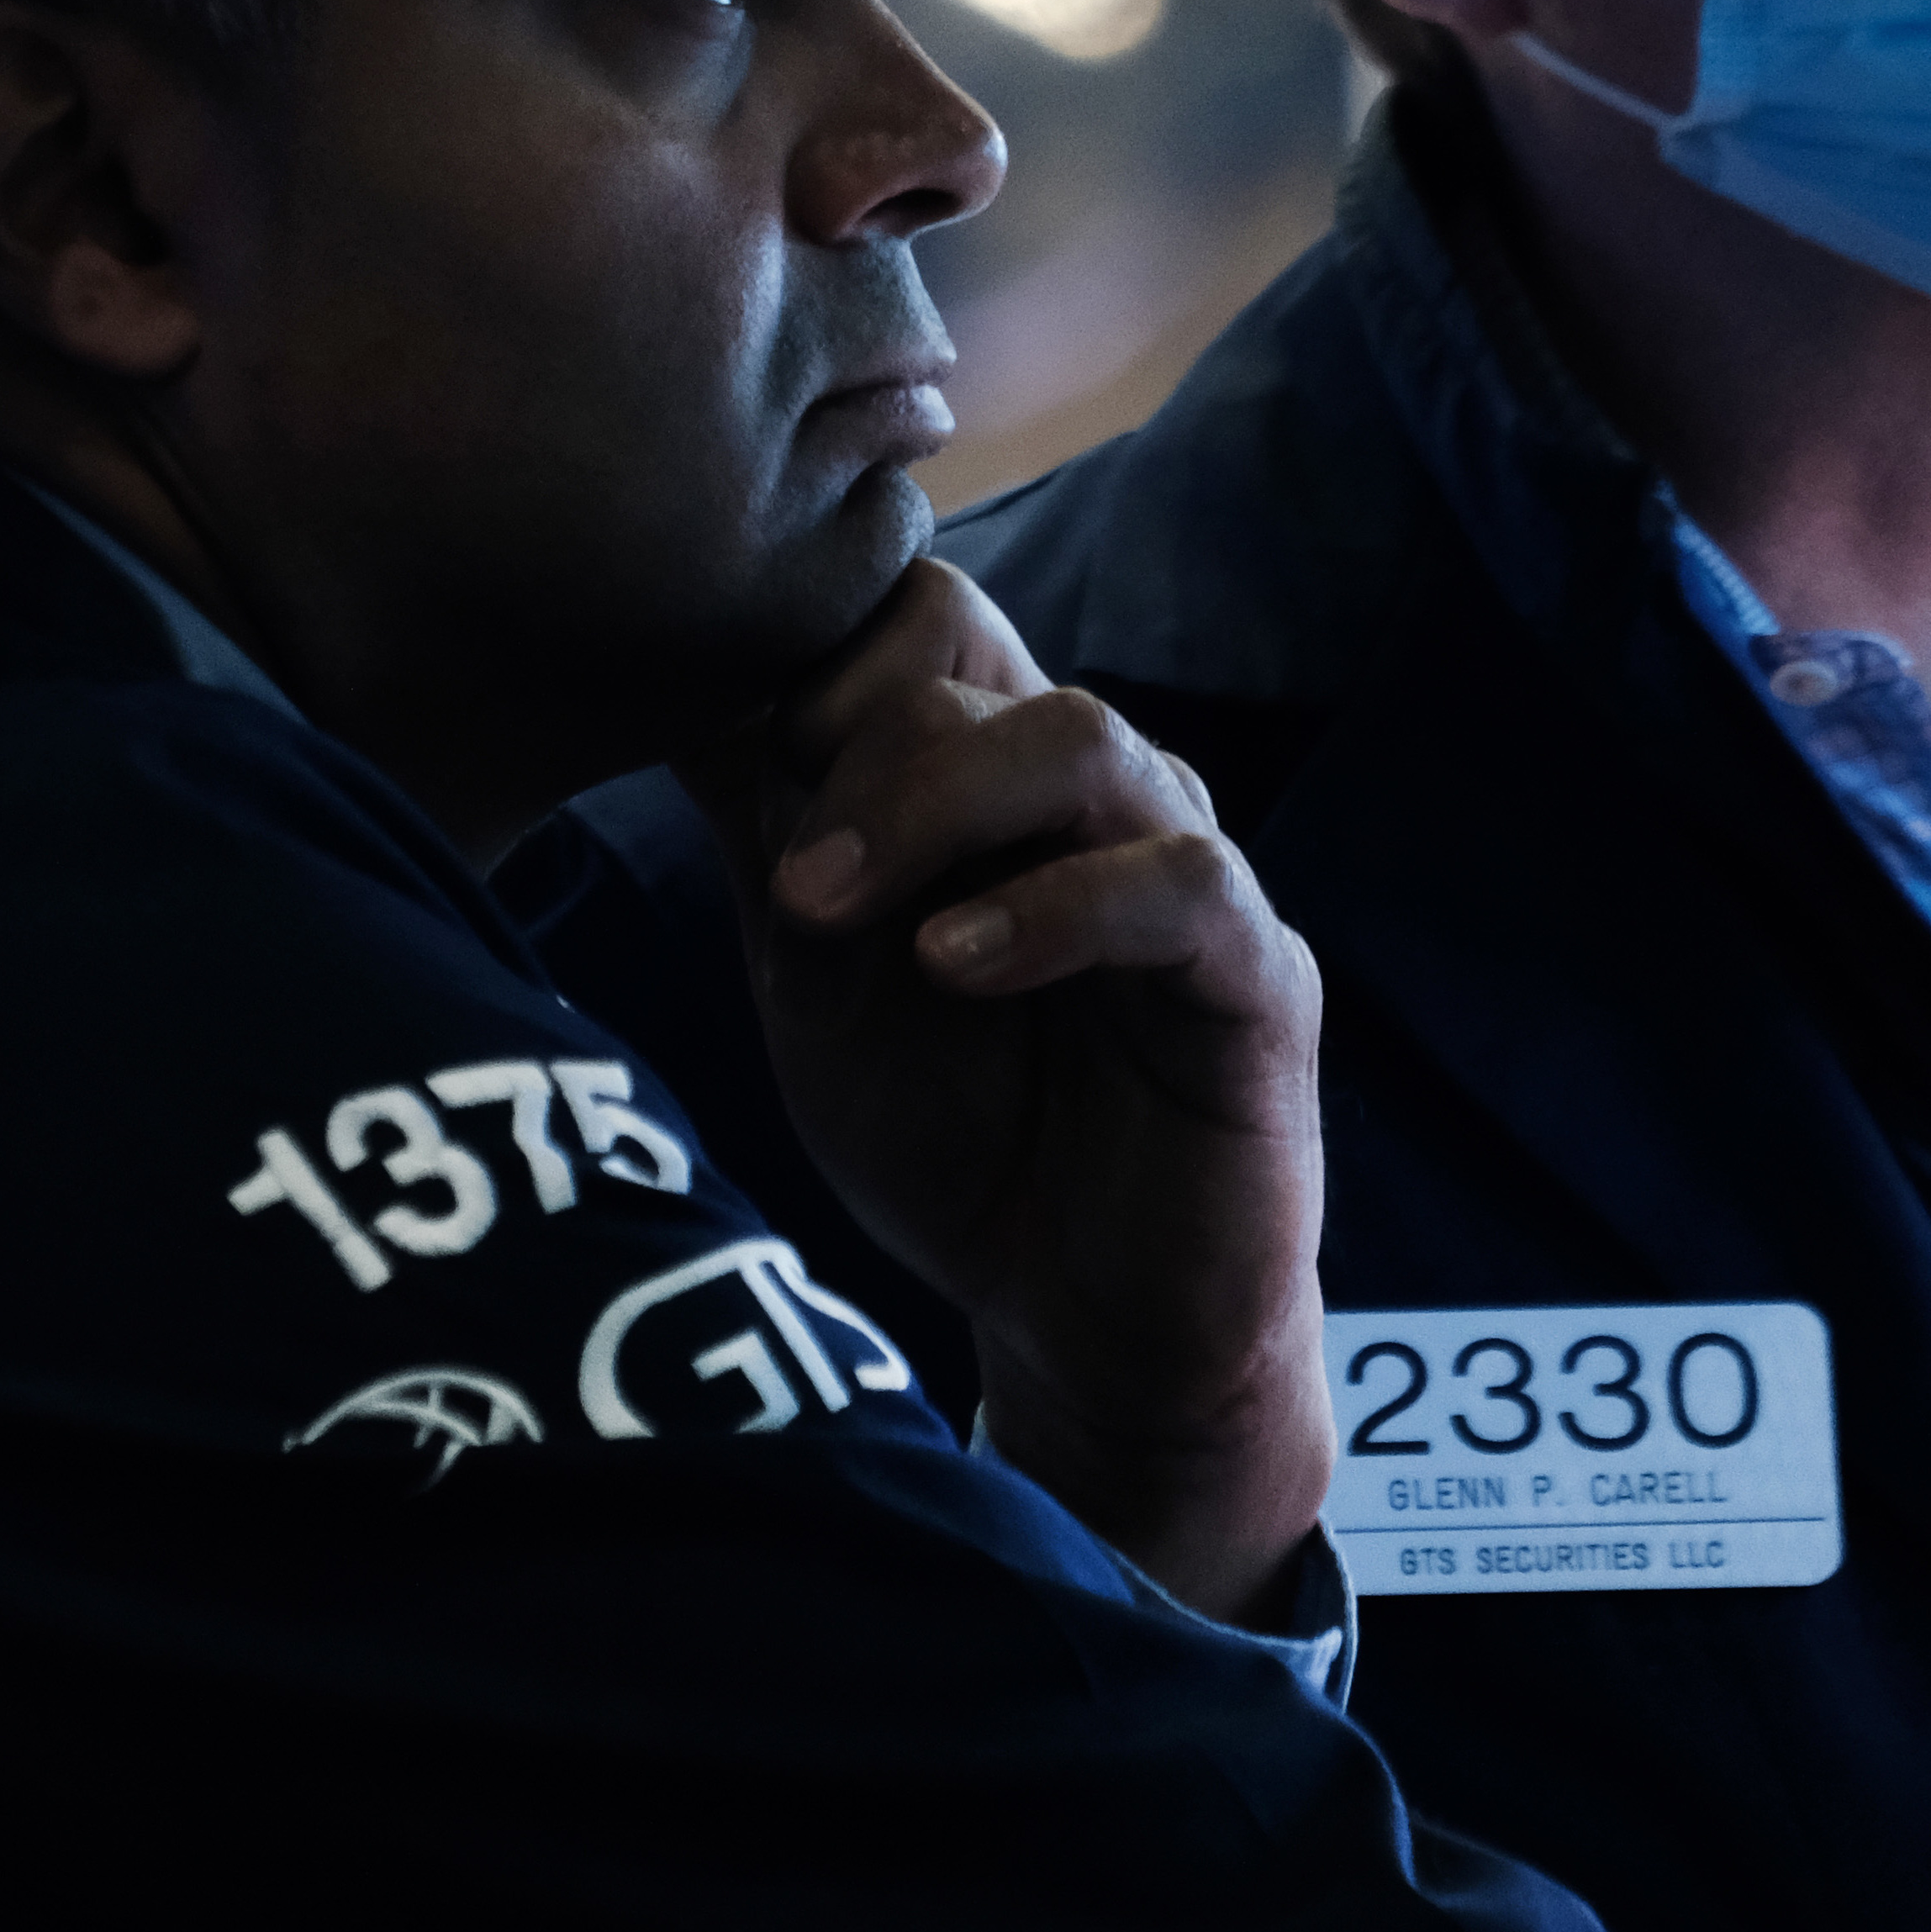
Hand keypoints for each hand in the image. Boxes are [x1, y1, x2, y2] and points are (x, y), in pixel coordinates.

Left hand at [674, 560, 1329, 1620]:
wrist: (1077, 1318)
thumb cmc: (955, 1130)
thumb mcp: (819, 978)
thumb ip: (773, 838)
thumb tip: (673, 691)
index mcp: (989, 771)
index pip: (916, 614)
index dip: (816, 666)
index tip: (743, 782)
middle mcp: (1092, 792)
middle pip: (973, 653)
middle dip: (853, 753)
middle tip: (788, 887)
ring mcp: (1182, 868)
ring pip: (1079, 736)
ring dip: (934, 807)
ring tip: (834, 914)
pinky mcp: (1257, 974)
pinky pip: (1180, 882)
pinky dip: (1055, 907)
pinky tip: (957, 965)